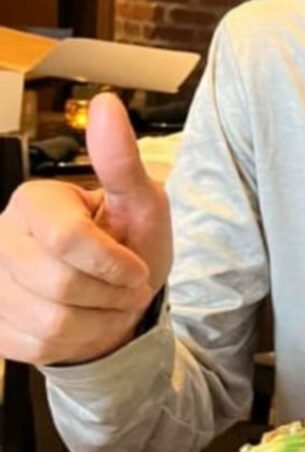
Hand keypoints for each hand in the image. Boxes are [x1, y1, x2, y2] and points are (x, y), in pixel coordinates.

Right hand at [0, 93, 172, 364]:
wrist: (119, 299)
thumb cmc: (131, 245)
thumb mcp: (142, 203)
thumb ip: (122, 161)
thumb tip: (106, 104)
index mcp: (34, 201)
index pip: (66, 239)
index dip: (112, 263)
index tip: (137, 268)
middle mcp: (1, 238)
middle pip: (57, 284)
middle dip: (109, 294)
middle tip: (128, 288)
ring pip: (49, 321)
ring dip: (98, 320)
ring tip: (110, 304)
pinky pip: (39, 346)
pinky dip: (78, 341)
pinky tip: (87, 321)